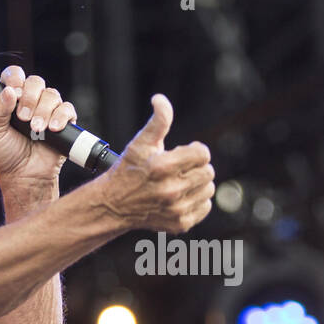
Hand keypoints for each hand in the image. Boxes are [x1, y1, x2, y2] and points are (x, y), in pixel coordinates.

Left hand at [0, 66, 78, 181]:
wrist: (24, 178)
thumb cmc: (7, 156)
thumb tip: (8, 91)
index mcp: (11, 100)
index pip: (15, 76)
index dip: (15, 78)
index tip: (13, 92)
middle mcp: (31, 102)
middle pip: (36, 82)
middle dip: (29, 97)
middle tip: (23, 118)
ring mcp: (48, 111)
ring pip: (52, 95)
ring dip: (44, 110)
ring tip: (36, 129)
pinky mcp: (64, 123)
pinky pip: (67, 109)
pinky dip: (61, 116)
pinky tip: (52, 129)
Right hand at [94, 94, 214, 233]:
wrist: (114, 204)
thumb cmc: (129, 170)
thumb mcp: (141, 142)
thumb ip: (158, 120)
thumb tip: (160, 99)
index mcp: (163, 167)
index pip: (203, 154)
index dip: (196, 150)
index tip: (186, 152)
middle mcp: (171, 190)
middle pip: (208, 172)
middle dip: (197, 166)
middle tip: (181, 168)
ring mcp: (176, 209)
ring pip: (208, 189)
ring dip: (198, 183)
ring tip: (181, 181)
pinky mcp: (180, 223)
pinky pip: (205, 207)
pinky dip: (197, 200)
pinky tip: (182, 196)